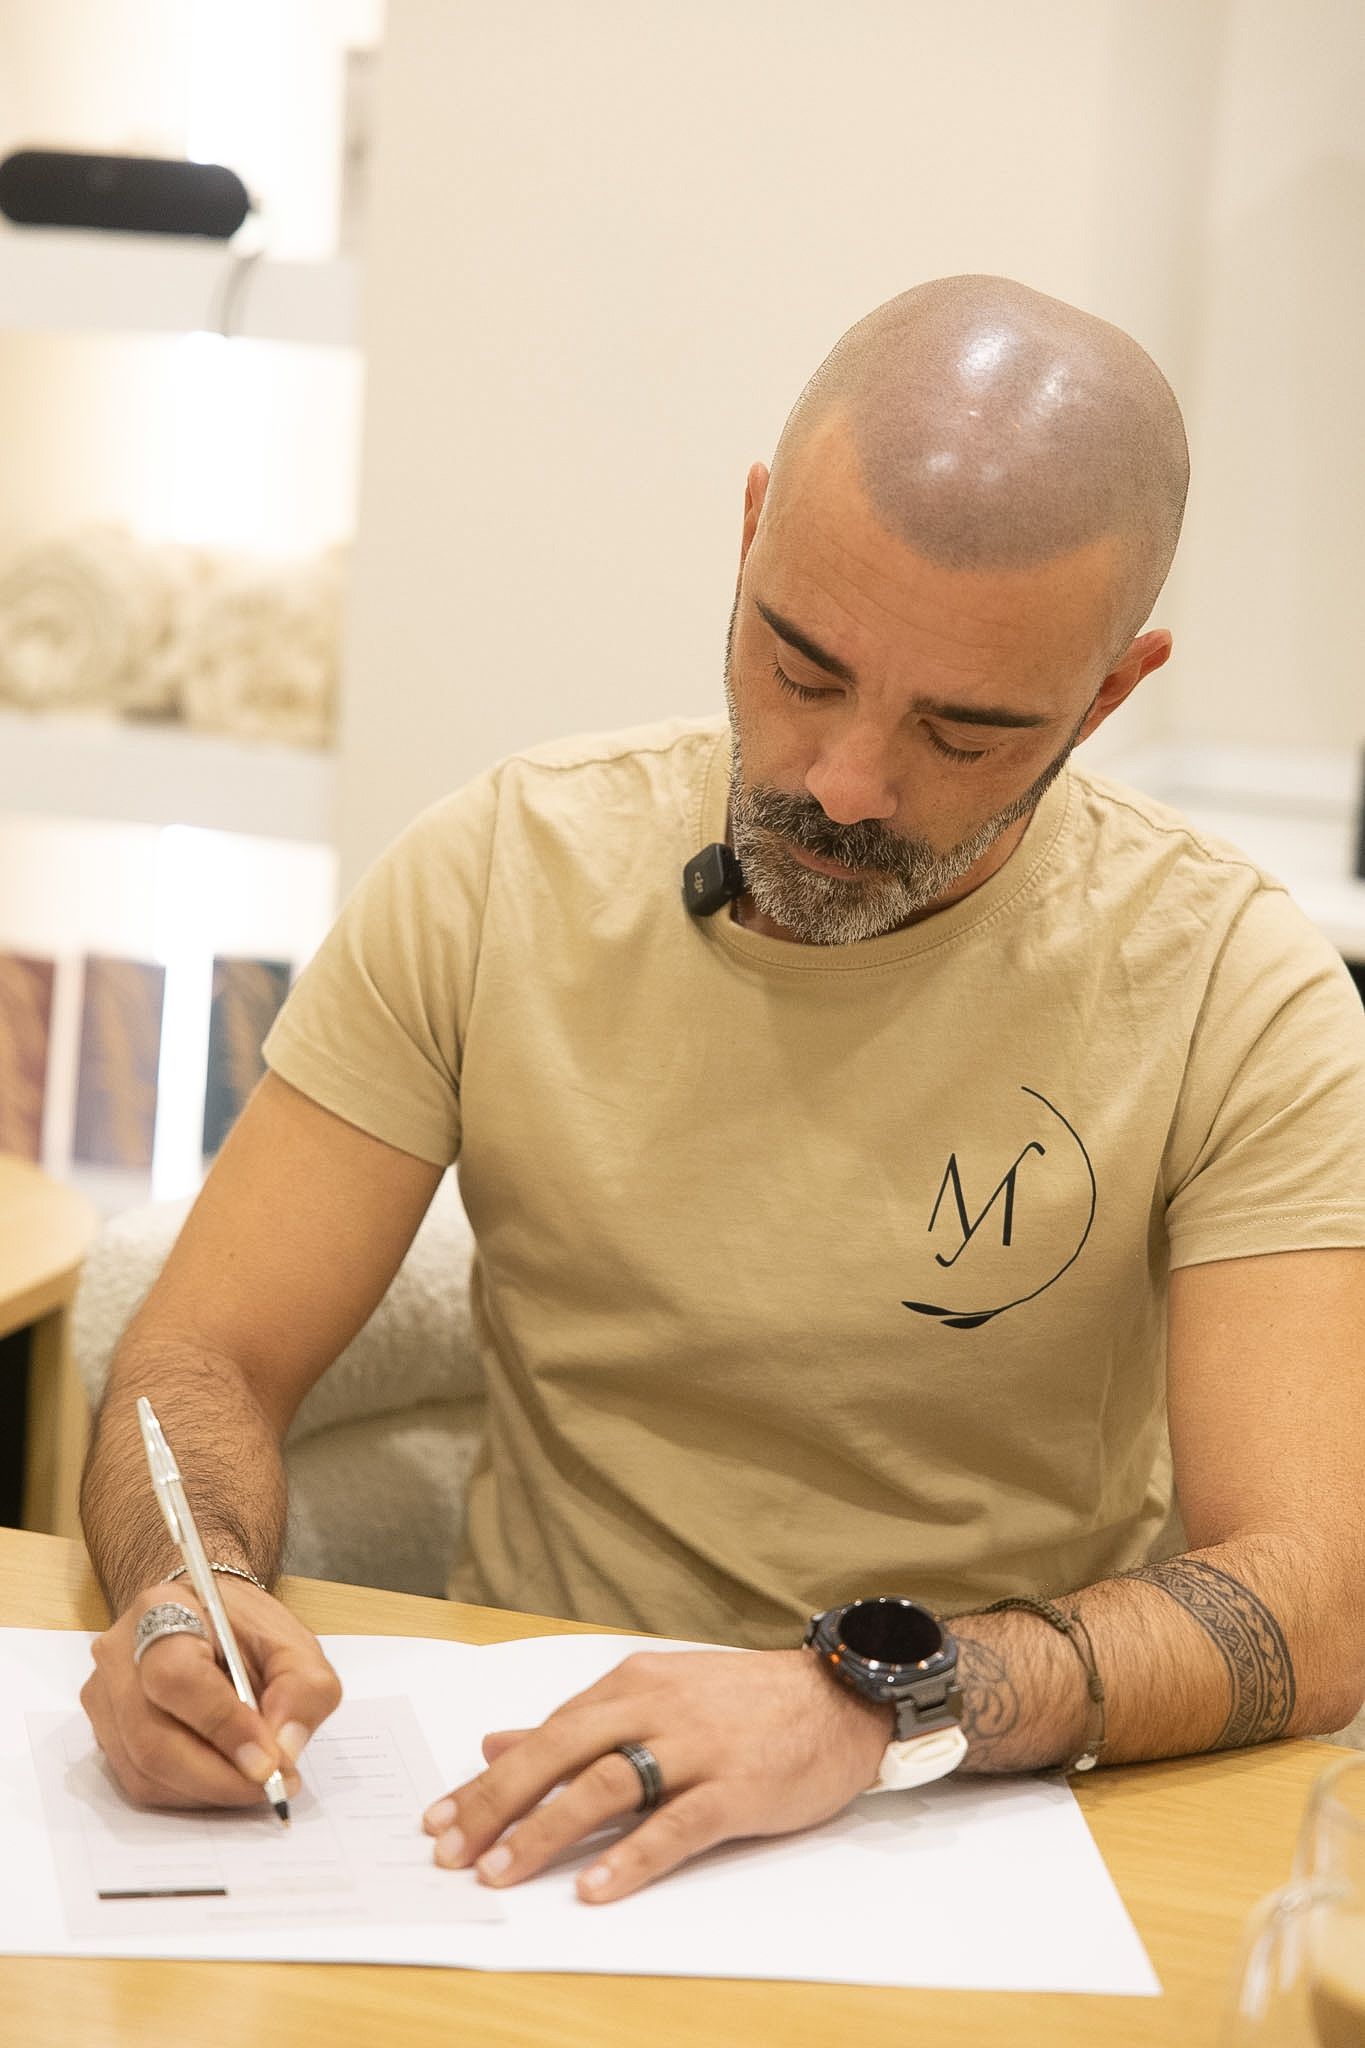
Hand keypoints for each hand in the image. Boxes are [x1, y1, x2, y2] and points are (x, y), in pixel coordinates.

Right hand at [80, 1576, 342, 1808]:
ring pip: (143, 1771)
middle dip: (219, 1777)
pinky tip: (222, 1779)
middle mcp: (119, 1654)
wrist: (204, 1618)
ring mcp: (104, 1696)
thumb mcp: (294, 1644)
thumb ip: (302, 1689)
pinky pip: (138, 1781)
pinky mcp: (103, 1732)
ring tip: (253, 1783)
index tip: (269, 1763)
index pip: (178, 1678)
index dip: (223, 1727)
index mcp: (164, 1610)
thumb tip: (283, 1749)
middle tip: (271, 1786)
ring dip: (206, 1792)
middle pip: (152, 1738)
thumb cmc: (246, 1631)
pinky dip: (187, 1793)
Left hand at [421, 1646, 892, 1903]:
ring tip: (502, 1872)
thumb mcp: (654, 1696)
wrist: (839, 1696)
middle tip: (451, 1852)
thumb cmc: (741, 1703)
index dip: (486, 1780)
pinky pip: (675, 1824)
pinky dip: (631, 1856)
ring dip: (548, 1830)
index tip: (438, 1820)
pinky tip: (594, 1887)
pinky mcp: (737, 1787)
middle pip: (560, 1753)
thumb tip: (494, 1740)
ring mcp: (697, 1746)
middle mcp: (654, 1707)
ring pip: (608, 1785)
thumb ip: (575, 1723)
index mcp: (629, 1684)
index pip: (543, 1734)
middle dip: (497, 1803)